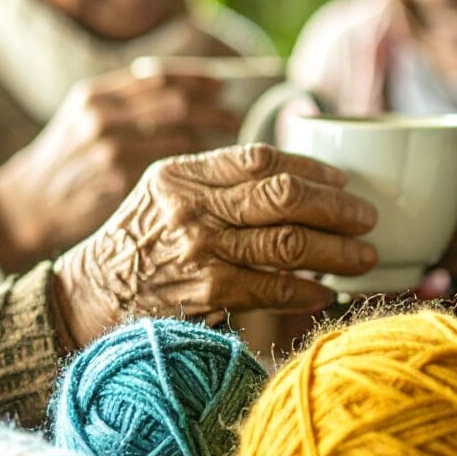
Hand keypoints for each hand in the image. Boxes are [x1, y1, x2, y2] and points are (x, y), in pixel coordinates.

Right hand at [0, 67, 240, 271]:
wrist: (26, 205)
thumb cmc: (66, 160)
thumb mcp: (84, 118)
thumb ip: (126, 101)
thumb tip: (187, 89)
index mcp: (95, 94)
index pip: (160, 77)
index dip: (198, 79)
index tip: (221, 86)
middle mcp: (103, 116)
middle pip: (178, 102)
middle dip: (214, 108)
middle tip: (235, 116)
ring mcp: (112, 148)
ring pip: (182, 134)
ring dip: (212, 136)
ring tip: (229, 140)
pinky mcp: (120, 180)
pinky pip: (174, 165)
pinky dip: (197, 163)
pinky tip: (209, 167)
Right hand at [51, 144, 377, 348]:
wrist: (88, 297)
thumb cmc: (139, 241)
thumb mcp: (165, 193)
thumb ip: (219, 179)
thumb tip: (295, 174)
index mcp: (183, 174)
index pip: (261, 158)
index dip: (313, 167)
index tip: (344, 180)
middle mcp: (192, 207)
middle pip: (285, 196)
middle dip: (338, 207)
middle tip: (368, 217)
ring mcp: (200, 250)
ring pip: (289, 243)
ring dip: (337, 251)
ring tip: (364, 255)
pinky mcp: (208, 292)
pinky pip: (275, 287)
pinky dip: (308, 290)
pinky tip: (327, 292)